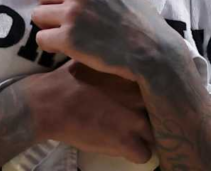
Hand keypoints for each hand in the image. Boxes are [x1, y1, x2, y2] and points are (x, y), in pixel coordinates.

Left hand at [33, 0, 179, 82]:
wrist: (151, 50)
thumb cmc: (144, 21)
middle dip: (52, 7)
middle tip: (64, 21)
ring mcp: (72, 14)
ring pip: (38, 14)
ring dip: (48, 25)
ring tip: (62, 34)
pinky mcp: (68, 38)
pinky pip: (41, 38)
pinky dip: (48, 45)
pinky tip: (61, 48)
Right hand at [33, 60, 154, 163]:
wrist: (48, 103)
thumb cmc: (67, 79)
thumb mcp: (94, 58)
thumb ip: (114, 59)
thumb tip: (121, 53)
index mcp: (136, 74)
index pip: (162, 86)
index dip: (154, 95)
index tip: (146, 99)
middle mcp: (141, 95)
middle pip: (162, 110)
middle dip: (153, 116)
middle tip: (136, 118)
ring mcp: (135, 119)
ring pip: (157, 134)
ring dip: (146, 137)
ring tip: (131, 135)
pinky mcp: (125, 141)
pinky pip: (145, 155)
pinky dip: (136, 154)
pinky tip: (124, 148)